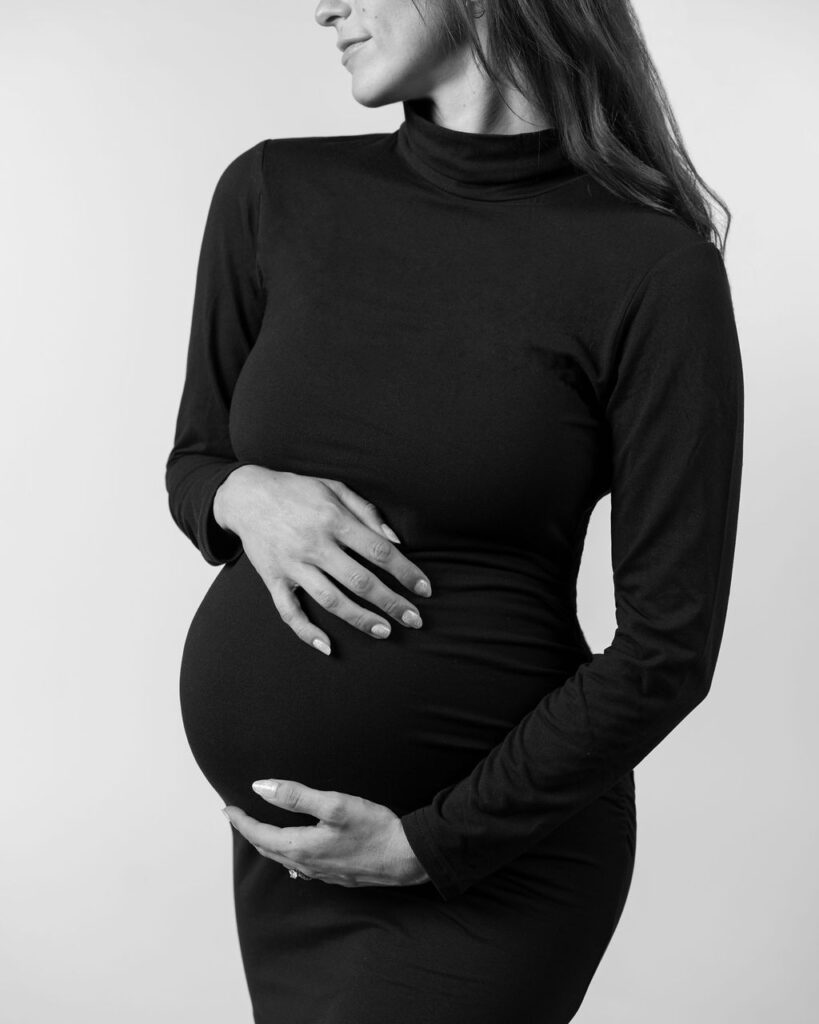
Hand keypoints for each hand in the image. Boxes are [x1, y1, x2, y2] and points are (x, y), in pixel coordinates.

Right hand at [213, 466, 432, 654]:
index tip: (425, 589)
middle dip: (391, 603)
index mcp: (333, 519)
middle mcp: (314, 544)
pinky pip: (288, 611)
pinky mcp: (273, 579)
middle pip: (360, 580)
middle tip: (415, 620)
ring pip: (330, 600)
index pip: (379, 551)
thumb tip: (396, 540)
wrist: (246, 495)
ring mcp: (292, 564)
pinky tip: (327, 647)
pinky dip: (306, 631)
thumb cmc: (298, 490)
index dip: (406, 572)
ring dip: (360, 619)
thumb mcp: (335, 488)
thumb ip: (367, 512)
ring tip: (384, 632)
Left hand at [222, 779, 430, 887]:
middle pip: (267, 849)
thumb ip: (296, 796)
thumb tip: (261, 787)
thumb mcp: (335, 805)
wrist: (407, 858)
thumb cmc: (375, 829)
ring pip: (283, 858)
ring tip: (261, 828)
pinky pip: (300, 864)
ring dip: (267, 843)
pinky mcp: (336, 874)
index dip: (241, 822)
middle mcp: (307, 865)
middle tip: (238, 817)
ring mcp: (322, 873)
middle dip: (250, 833)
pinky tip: (295, 846)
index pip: (259, 835)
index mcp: (301, 847)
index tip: (227, 809)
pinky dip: (287, 851)